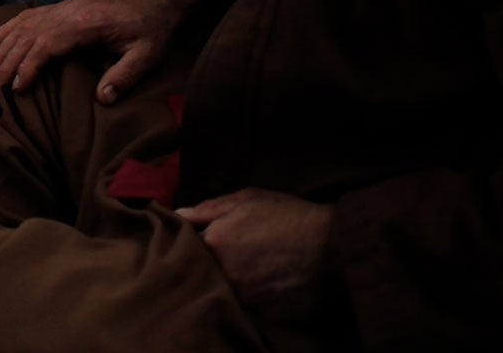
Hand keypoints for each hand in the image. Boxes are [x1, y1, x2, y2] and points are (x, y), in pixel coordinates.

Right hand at [0, 0, 196, 102]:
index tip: (16, 88)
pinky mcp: (61, 8)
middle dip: (7, 62)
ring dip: (2, 48)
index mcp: (85, 23)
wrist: (154, 2)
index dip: (28, 66)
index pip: (46, 44)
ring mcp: (61, 8)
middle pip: (27, 36)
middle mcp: (66, 12)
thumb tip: (102, 100)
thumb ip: (124, 76)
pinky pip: (27, 17)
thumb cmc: (151, 30)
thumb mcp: (147, 56)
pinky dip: (7, 29)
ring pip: (23, 26)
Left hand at [177, 189, 333, 304]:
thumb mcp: (242, 200)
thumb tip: (178, 215)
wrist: (324, 243)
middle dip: (201, 258)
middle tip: (216, 246)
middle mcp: (223, 271)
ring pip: (217, 283)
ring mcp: (240, 290)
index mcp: (214, 242)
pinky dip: (236, 286)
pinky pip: (236, 296)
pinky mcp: (258, 303)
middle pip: (199, 268)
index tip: (192, 233)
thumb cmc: (282, 215)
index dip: (187, 238)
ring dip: (219, 273)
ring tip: (236, 259)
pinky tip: (248, 272)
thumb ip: (205, 209)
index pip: (184, 244)